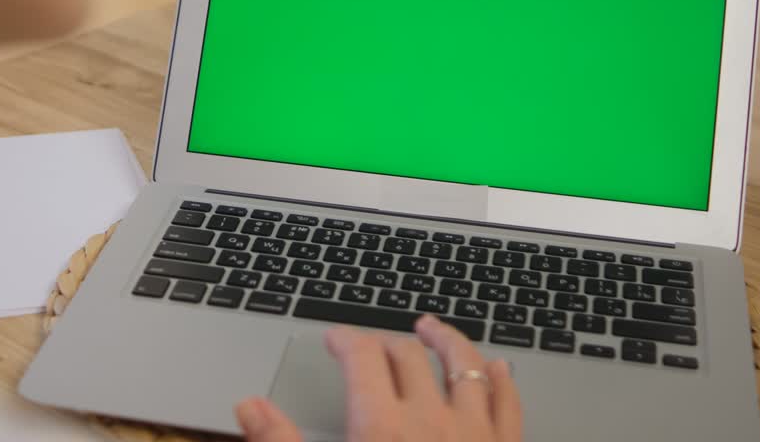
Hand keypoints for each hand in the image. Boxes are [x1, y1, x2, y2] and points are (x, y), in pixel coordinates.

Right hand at [235, 315, 521, 441]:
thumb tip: (250, 406)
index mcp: (381, 428)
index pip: (362, 357)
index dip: (345, 339)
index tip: (334, 338)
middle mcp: (432, 421)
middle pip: (408, 356)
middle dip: (386, 340)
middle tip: (370, 342)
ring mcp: (475, 435)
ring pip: (465, 365)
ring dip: (447, 342)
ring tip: (433, 329)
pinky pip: (508, 404)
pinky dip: (500, 379)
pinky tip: (496, 368)